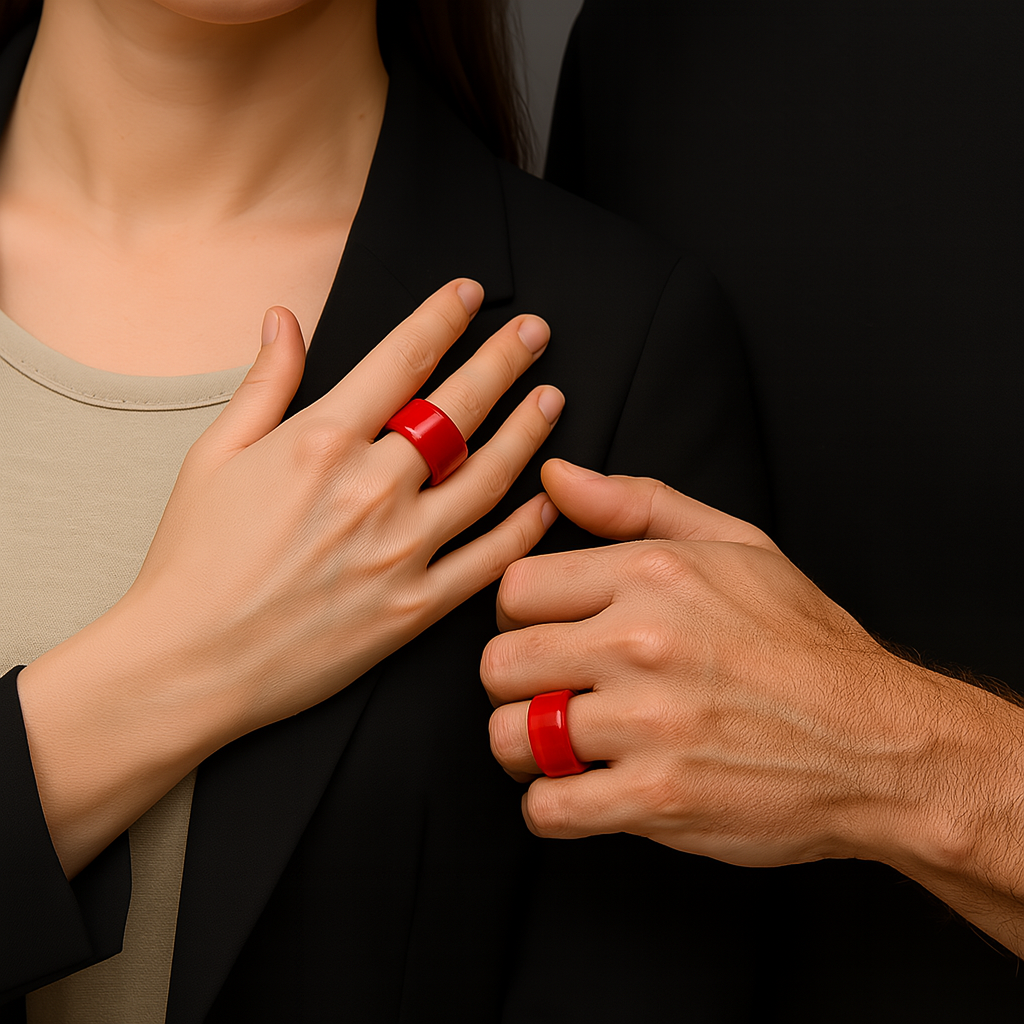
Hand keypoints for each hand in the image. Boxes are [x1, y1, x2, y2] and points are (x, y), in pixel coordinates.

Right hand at [19, 279, 563, 874]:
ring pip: (488, 478)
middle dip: (504, 360)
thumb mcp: (212, 456)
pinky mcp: (414, 607)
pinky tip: (545, 499)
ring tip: (551, 399)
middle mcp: (371, 489)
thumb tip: (284, 318)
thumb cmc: (193, 559)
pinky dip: (524, 527)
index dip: (442, 318)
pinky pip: (488, 560)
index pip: (402, 360)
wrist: (189, 662)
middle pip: (459, 408)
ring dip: (527, 432)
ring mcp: (400, 551)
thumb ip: (263, 383)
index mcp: (320, 442)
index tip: (470, 293)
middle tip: (536, 332)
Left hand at [483, 460, 985, 869]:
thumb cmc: (803, 641)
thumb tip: (556, 476)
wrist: (879, 742)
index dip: (520, 616)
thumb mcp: (735, 545)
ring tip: (562, 746)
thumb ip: (636, 504)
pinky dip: (551, 806)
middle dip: (514, 683)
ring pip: (509, 736)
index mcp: (653, 573)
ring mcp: (648, 724)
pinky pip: (547, 807)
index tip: (546, 636)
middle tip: (548, 694)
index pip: (516, 587)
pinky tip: (584, 792)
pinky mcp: (657, 798)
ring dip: (524, 748)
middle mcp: (642, 642)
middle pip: (500, 662)